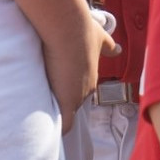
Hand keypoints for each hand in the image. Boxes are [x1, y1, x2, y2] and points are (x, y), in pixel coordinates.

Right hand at [40, 9, 119, 133]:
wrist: (68, 28)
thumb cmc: (82, 29)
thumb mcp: (99, 37)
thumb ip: (108, 46)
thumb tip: (118, 49)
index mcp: (91, 77)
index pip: (80, 92)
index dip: (68, 92)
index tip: (57, 89)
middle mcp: (87, 90)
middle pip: (72, 104)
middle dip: (59, 103)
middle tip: (44, 98)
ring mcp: (77, 97)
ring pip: (65, 113)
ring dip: (54, 113)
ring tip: (41, 113)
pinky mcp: (66, 100)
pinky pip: (64, 124)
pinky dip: (57, 129)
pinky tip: (46, 132)